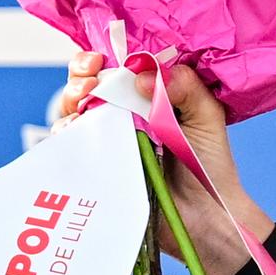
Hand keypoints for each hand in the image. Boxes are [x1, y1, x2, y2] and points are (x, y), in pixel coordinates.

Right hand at [58, 54, 266, 274]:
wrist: (204, 216)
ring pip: (73, 112)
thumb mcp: (206, 119)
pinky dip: (66, 132)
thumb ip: (185, 89)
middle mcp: (123, 116)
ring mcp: (107, 140)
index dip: (102, 59)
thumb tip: (142, 73)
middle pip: (87, 86)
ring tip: (85, 99)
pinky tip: (74, 129)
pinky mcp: (96, 165)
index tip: (101, 58)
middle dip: (80, 76)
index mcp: (149, 99)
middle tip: (90, 78)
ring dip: (71, 100)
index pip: (117, 69)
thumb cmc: (209, 166)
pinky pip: (70, 145)